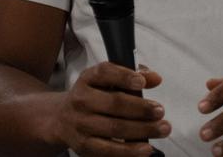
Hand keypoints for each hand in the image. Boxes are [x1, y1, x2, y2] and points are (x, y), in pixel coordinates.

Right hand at [51, 62, 169, 156]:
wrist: (61, 119)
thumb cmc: (92, 97)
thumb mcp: (105, 80)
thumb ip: (131, 75)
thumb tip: (155, 78)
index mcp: (87, 79)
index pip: (104, 72)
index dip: (124, 76)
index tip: (141, 82)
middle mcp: (81, 100)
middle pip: (114, 103)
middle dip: (141, 108)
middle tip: (160, 111)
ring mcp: (81, 124)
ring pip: (115, 127)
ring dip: (142, 129)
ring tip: (162, 128)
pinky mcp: (84, 146)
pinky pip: (109, 150)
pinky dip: (129, 150)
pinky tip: (145, 148)